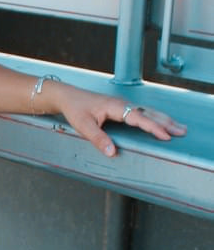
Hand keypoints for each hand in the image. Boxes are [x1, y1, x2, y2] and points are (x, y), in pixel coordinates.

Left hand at [53, 85, 186, 157]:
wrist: (68, 97)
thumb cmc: (75, 109)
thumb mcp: (83, 126)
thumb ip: (98, 139)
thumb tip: (112, 152)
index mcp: (115, 107)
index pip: (139, 118)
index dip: (153, 127)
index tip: (166, 135)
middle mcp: (122, 104)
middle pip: (149, 113)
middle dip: (166, 122)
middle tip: (182, 132)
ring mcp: (123, 105)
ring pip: (148, 112)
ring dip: (164, 119)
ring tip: (179, 127)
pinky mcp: (122, 108)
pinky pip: (143, 113)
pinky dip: (155, 118)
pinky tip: (163, 123)